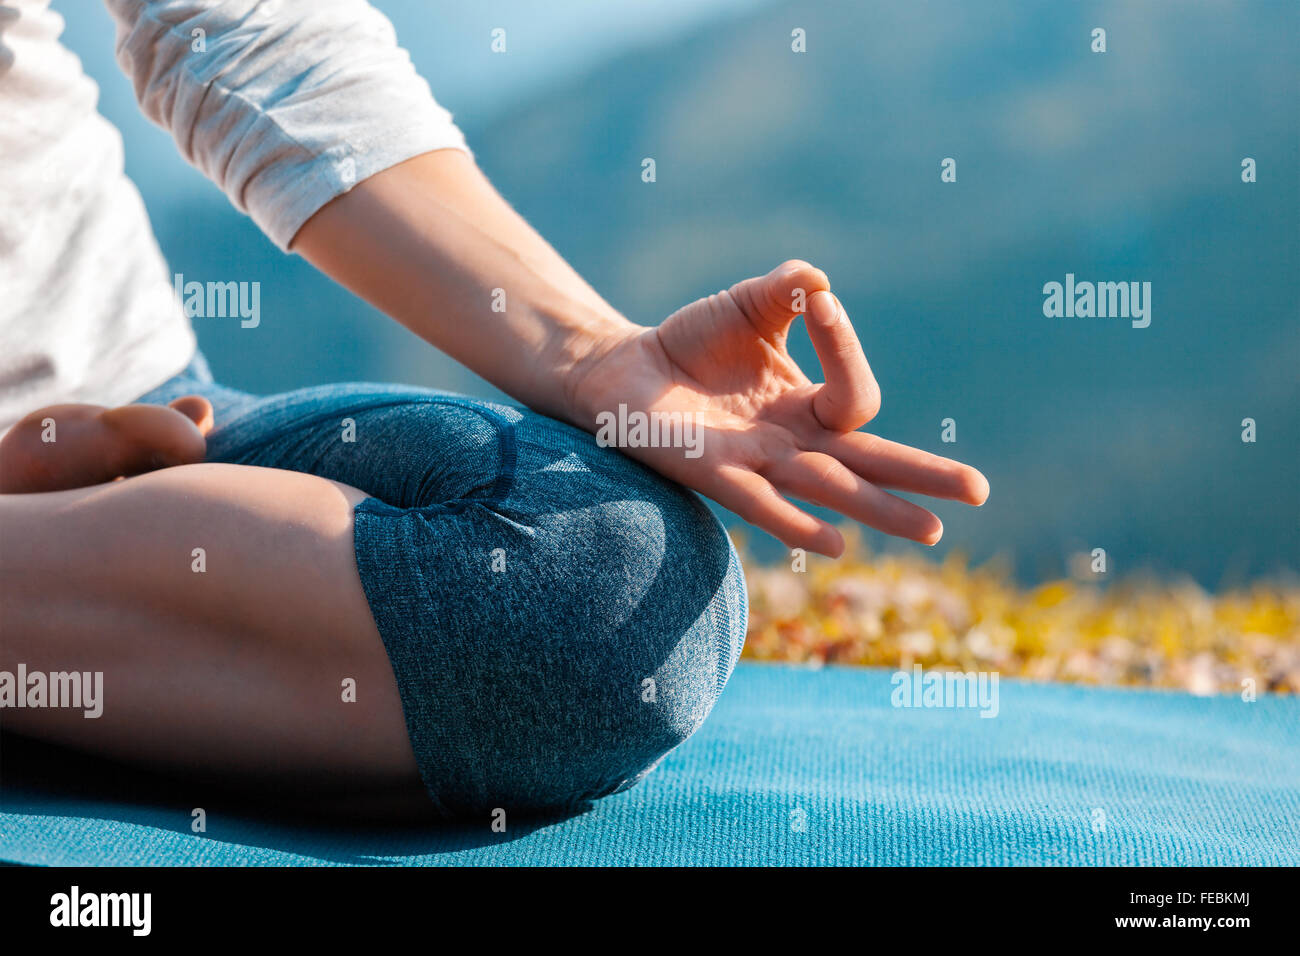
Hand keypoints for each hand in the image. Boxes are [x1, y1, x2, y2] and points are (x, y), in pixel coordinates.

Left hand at [568, 260, 988, 556]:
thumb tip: (818, 281)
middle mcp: (792, 444)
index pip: (856, 396)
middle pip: (871, 464)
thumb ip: (785, 290)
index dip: (846, 345)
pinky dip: (796, 522)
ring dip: (879, 509)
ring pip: (830, 490)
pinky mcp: (713, 475)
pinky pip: (762, 503)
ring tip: (931, 529)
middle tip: (979, 491)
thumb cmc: (690, 344)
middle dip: (924, 477)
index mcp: (807, 408)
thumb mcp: (747, 306)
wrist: (624, 369)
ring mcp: (758, 464)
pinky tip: (834, 542)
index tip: (817, 302)